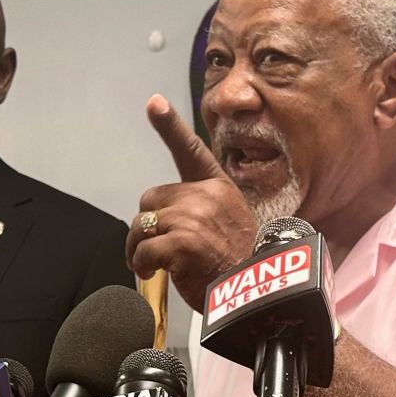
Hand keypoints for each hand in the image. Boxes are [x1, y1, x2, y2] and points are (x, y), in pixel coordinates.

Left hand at [126, 94, 255, 310]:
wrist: (256, 293)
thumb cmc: (240, 266)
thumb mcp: (228, 224)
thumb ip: (200, 211)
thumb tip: (163, 218)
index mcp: (218, 187)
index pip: (191, 150)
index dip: (169, 125)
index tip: (154, 103)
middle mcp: (204, 195)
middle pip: (152, 198)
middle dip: (150, 223)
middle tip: (158, 248)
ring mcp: (192, 216)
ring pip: (142, 224)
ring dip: (139, 247)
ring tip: (153, 265)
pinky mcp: (180, 240)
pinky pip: (143, 249)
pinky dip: (141, 264)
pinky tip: (154, 273)